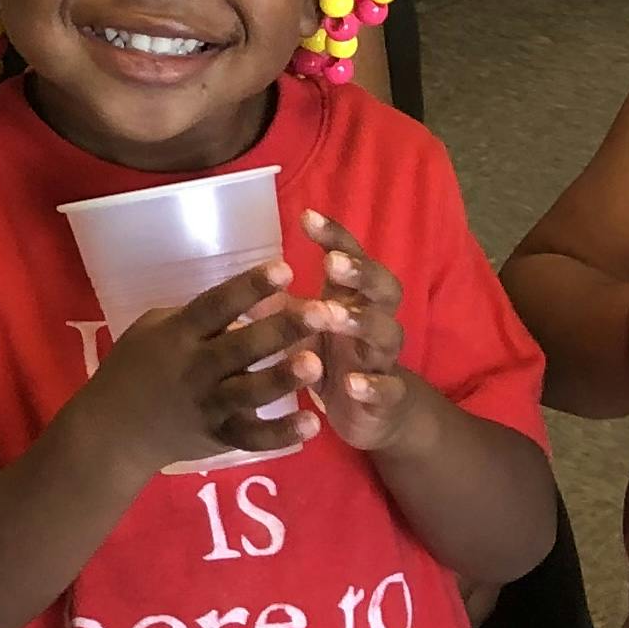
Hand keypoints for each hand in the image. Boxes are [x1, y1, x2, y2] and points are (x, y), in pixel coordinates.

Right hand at [83, 259, 322, 470]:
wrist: (112, 431)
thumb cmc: (131, 369)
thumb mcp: (152, 330)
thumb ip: (194, 318)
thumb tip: (241, 303)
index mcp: (178, 335)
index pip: (216, 305)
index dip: (249, 287)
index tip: (284, 268)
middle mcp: (195, 369)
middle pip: (241, 346)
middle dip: (280, 328)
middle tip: (321, 312)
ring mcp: (207, 406)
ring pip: (250, 391)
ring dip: (283, 378)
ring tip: (316, 363)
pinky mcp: (218, 437)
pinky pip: (252, 438)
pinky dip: (281, 434)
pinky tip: (312, 425)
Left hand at [297, 211, 426, 449]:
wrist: (371, 411)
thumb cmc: (332, 356)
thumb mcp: (304, 327)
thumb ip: (281, 303)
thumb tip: (239, 279)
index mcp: (353, 298)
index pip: (351, 257)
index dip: (334, 236)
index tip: (305, 216)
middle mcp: (374, 320)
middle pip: (383, 287)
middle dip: (360, 273)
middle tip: (331, 263)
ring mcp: (384, 357)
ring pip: (387, 333)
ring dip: (361, 323)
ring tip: (332, 316)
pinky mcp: (389, 396)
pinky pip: (389, 388)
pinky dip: (373, 385)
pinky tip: (351, 383)